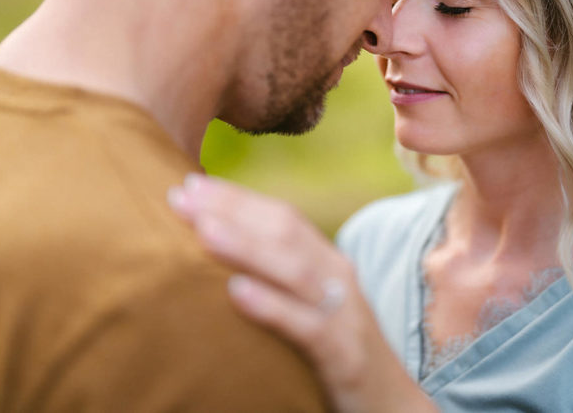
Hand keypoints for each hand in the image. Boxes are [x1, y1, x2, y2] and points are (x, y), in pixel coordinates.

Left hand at [168, 174, 436, 412]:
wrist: (390, 406)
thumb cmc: (337, 350)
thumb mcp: (310, 306)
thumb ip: (278, 276)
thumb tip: (220, 249)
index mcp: (327, 263)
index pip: (281, 216)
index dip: (238, 197)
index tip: (191, 183)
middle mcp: (337, 278)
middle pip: (285, 232)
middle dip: (232, 210)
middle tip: (181, 195)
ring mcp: (343, 313)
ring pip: (294, 270)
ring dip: (245, 247)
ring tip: (202, 232)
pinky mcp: (343, 353)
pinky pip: (307, 325)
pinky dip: (271, 306)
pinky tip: (236, 292)